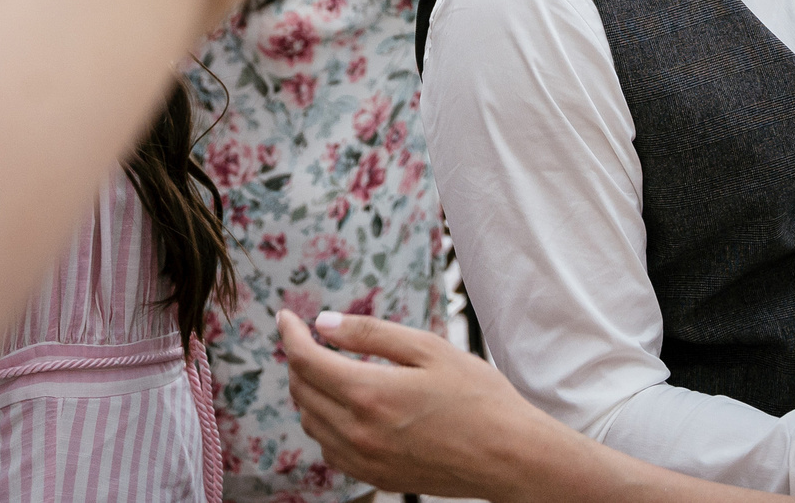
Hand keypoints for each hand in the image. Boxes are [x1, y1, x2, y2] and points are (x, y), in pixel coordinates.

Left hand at [280, 310, 555, 500]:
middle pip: (303, 392)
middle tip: (309, 339)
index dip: (290, 334)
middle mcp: (359, 432)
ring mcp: (365, 460)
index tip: (286, 317)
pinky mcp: (376, 477)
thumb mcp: (429, 349)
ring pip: (311, 423)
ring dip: (308, 393)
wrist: (508, 456)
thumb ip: (371, 334)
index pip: (306, 361)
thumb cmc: (477, 397)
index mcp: (370, 394)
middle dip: (298, 360)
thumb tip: (323, 323)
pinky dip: (324, 424)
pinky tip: (344, 408)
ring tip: (325, 369)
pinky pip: (330, 449)